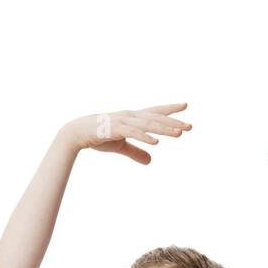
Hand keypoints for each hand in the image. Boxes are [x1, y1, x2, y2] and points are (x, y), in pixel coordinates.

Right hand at [60, 105, 190, 162]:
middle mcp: (130, 116)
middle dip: (173, 122)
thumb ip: (136, 152)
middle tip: (190, 127)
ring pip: (148, 124)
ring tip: (178, 134)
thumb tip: (151, 161)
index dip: (170, 109)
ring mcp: (123, 121)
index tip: (185, 106)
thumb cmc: (99, 137)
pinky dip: (145, 137)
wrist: (77, 133)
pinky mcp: (115, 129)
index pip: (155, 112)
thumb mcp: (121, 146)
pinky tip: (156, 142)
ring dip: (163, 129)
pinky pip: (133, 133)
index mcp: (132, 118)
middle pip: (156, 118)